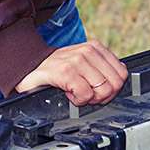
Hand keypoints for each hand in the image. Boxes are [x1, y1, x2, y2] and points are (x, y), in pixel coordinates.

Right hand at [14, 38, 128, 104]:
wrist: (27, 68)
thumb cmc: (56, 69)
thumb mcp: (82, 63)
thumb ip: (100, 68)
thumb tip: (118, 82)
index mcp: (95, 48)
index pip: (122, 73)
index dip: (112, 88)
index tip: (98, 90)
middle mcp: (88, 51)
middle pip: (115, 84)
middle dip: (103, 96)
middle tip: (88, 94)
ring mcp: (77, 61)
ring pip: (103, 90)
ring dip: (89, 99)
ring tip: (76, 92)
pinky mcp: (66, 72)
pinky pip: (85, 95)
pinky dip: (78, 101)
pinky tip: (68, 94)